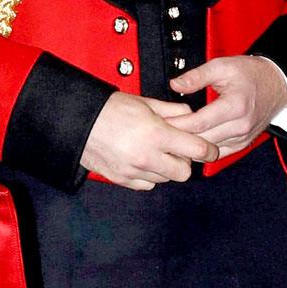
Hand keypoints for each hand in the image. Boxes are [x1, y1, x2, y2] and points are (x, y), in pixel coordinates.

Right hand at [80, 91, 218, 190]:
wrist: (76, 121)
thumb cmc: (108, 109)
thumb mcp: (144, 103)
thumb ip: (172, 111)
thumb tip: (190, 116)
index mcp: (156, 134)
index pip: (197, 150)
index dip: (208, 150)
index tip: (209, 149)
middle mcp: (146, 156)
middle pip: (184, 172)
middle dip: (184, 161)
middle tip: (176, 149)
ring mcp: (133, 171)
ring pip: (165, 179)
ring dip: (165, 168)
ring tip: (154, 151)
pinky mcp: (121, 179)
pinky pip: (146, 185)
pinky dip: (148, 175)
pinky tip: (141, 160)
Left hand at [168, 55, 286, 158]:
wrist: (276, 84)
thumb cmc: (251, 74)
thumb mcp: (222, 66)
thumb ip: (197, 76)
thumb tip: (175, 84)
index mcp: (235, 106)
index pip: (199, 123)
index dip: (177, 123)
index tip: (160, 121)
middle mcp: (240, 126)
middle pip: (202, 140)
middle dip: (178, 137)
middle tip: (158, 132)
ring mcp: (242, 138)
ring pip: (208, 150)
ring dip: (189, 146)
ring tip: (170, 138)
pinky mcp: (241, 144)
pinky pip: (218, 153)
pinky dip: (202, 150)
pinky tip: (188, 144)